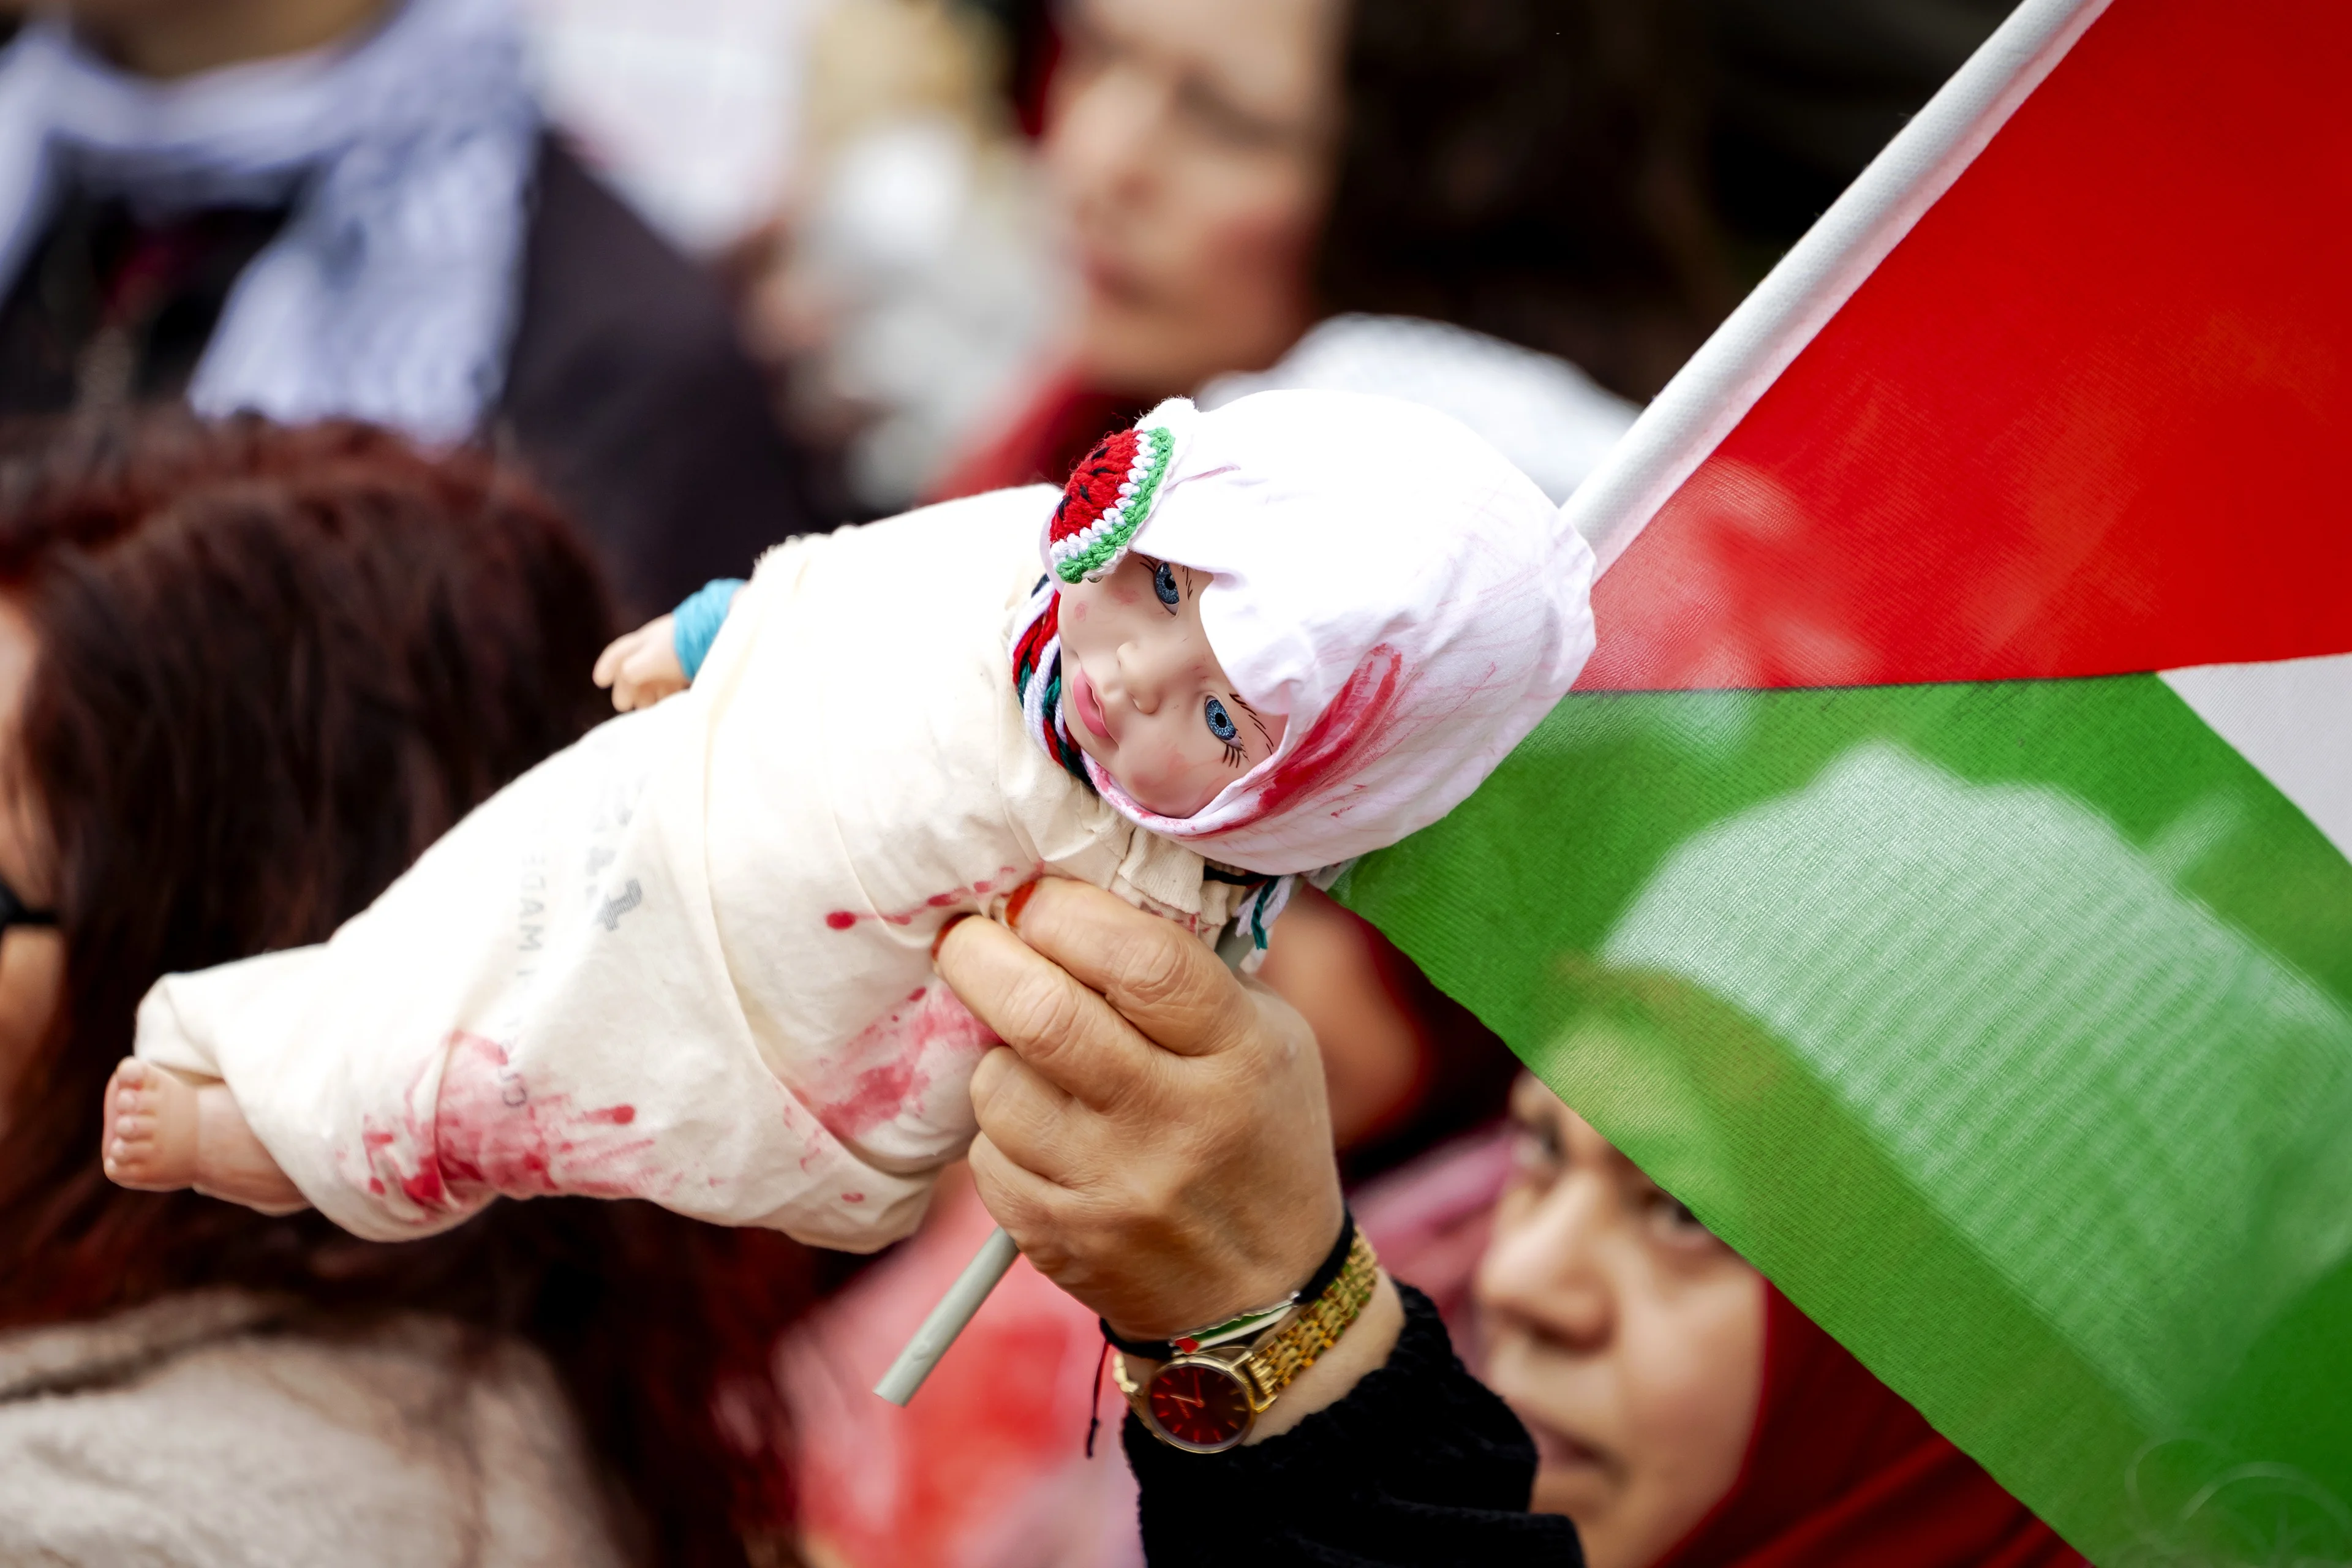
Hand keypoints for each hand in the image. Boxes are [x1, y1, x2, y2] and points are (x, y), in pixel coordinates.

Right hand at [591, 616, 686, 711]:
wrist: (721, 631)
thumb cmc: (682, 645)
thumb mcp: (651, 658)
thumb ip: (633, 670)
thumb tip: (626, 681)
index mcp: (643, 641)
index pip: (619, 652)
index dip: (607, 666)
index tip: (600, 682)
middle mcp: (657, 646)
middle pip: (636, 668)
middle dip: (629, 687)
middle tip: (625, 706)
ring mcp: (676, 654)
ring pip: (655, 675)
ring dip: (649, 692)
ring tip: (648, 708)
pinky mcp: (694, 662)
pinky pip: (674, 679)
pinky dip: (668, 691)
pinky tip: (671, 702)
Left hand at [938, 878, 1344, 1338]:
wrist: (1263, 1294)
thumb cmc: (1260, 1134)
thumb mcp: (1269, 1039)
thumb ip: (1191, 970)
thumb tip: (1081, 892)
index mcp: (1240, 1055)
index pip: (1142, 962)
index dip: (1068, 914)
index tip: (1035, 899)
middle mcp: (1177, 1123)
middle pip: (1047, 1017)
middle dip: (985, 958)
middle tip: (970, 938)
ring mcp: (1113, 1190)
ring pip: (1000, 1085)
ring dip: (997, 1054)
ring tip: (1030, 1055)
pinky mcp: (1059, 1240)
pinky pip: (988, 1156)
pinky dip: (1002, 1129)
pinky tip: (1043, 1130)